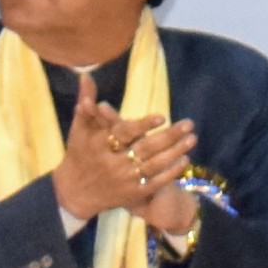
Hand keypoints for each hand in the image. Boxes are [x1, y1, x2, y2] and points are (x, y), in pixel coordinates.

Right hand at [52, 102, 195, 224]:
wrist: (75, 192)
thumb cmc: (78, 154)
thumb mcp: (78, 128)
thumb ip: (87, 102)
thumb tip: (86, 75)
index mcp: (99, 145)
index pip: (124, 133)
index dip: (143, 125)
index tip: (162, 116)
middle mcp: (113, 163)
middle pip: (145, 149)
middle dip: (169, 136)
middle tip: (189, 124)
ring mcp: (124, 180)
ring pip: (154, 165)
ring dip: (175, 152)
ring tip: (192, 139)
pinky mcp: (133, 193)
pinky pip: (156, 182)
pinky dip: (171, 172)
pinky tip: (185, 159)